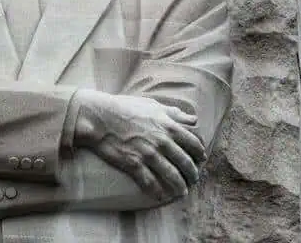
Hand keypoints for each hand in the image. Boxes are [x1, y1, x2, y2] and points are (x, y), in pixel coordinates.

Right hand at [73, 90, 205, 199]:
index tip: (201, 160)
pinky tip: (161, 196)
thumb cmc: (124, 107)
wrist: (99, 116)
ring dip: (179, 186)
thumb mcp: (152, 105)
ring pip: (171, 175)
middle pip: (185, 162)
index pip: (192, 143)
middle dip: (192, 174)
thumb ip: (173, 113)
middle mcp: (162, 141)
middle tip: (193, 180)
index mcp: (168, 125)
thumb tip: (193, 119)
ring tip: (182, 192)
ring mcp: (148, 154)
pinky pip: (150, 182)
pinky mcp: (134, 164)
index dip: (199, 153)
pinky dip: (158, 192)